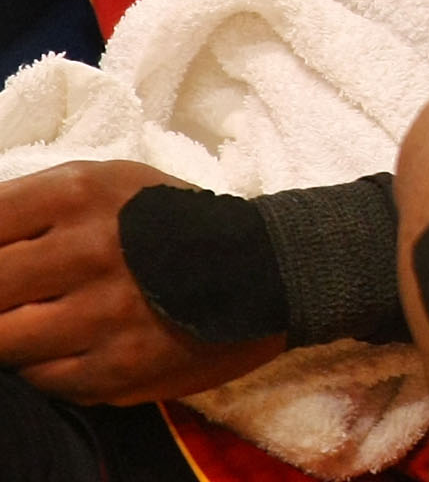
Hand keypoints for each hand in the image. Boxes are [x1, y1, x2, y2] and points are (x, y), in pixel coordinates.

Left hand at [0, 162, 283, 403]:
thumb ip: (32, 206)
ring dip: (11, 335)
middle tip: (20, 295)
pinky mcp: (117, 368)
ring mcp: (103, 314)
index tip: (6, 260)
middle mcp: (89, 250)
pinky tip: (71, 345)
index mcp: (80, 192)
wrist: (267, 268)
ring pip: (1, 342)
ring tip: (41, 321)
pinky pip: (39, 379)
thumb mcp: (108, 184)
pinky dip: (43, 366)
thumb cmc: (170, 221)